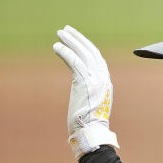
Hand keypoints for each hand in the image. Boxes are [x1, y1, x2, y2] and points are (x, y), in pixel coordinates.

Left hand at [52, 25, 118, 158]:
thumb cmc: (88, 124)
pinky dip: (65, 52)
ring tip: (59, 34)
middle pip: (91, 51)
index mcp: (106, 82)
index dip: (86, 46)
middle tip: (65, 30)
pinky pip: (74, 61)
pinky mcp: (84, 82)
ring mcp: (95, 79)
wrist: (91, 132)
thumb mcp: (91, 104)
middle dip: (78, 39)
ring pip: (82, 53)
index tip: (76, 38)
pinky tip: (56, 47)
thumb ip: (89, 92)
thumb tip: (81, 90)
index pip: (97, 58)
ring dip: (70, 41)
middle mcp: (103, 78)